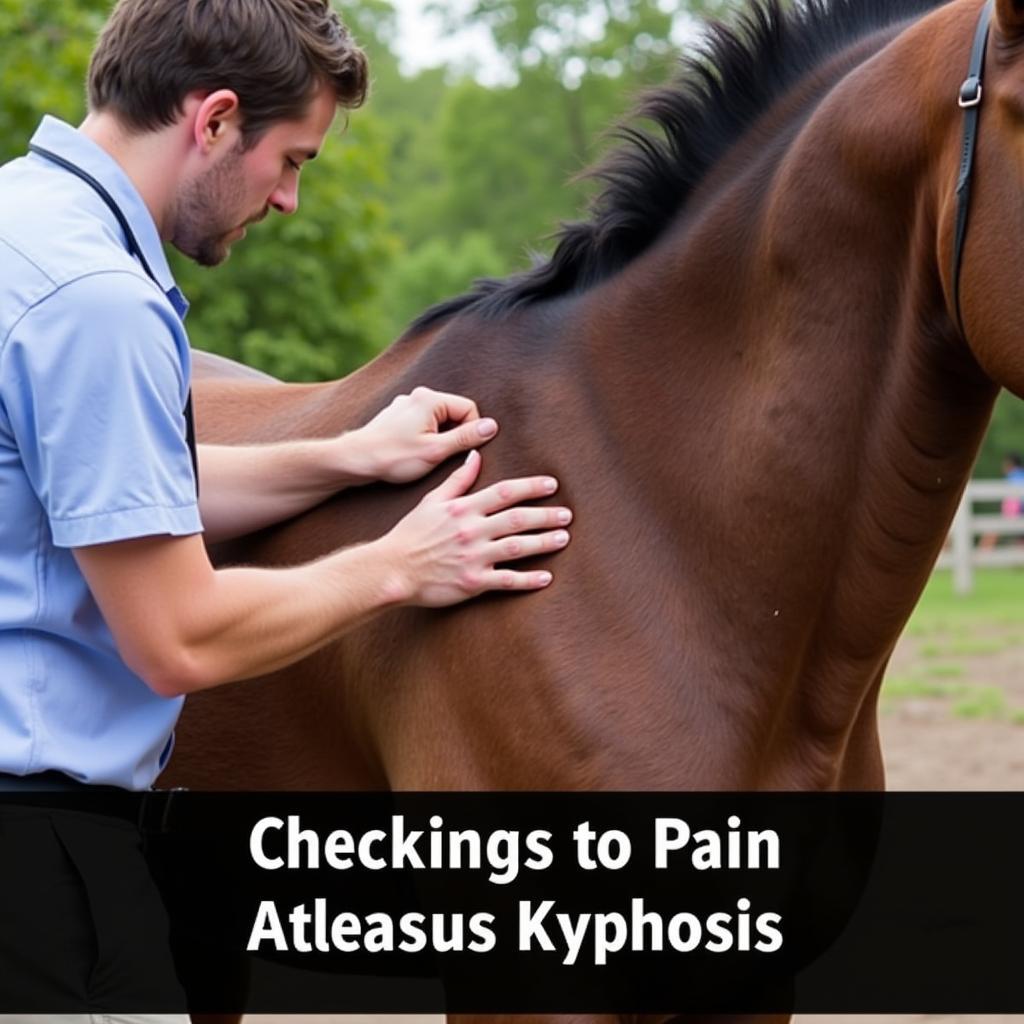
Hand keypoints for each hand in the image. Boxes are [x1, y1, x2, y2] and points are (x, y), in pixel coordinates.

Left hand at [352, 386, 498, 483]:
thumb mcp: (436, 451)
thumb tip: (491, 427)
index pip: (469, 409)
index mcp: (430, 399)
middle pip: (455, 413)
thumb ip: (466, 438)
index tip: (457, 451)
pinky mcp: (397, 415)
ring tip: (424, 455)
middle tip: (440, 455)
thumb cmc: (393, 457)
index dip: (470, 433)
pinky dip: (424, 437)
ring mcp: (406, 404)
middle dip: (454, 435)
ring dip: (439, 438)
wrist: (354, 460)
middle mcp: (418, 395)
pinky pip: (423, 423)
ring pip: (439, 420)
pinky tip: (412, 452)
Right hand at [378, 449, 571, 606]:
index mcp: (464, 508)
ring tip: (564, 538)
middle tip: (568, 515)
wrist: (392, 568)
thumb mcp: (432, 500)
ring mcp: (474, 557)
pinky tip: (546, 578)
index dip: (531, 487)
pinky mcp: (473, 582)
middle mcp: (472, 530)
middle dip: (546, 515)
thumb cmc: (411, 534)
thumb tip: (476, 456)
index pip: (505, 492)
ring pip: (518, 547)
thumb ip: (458, 480)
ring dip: (544, 542)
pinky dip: (528, 580)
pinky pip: (506, 580)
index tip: (552, 485)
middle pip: (518, 519)